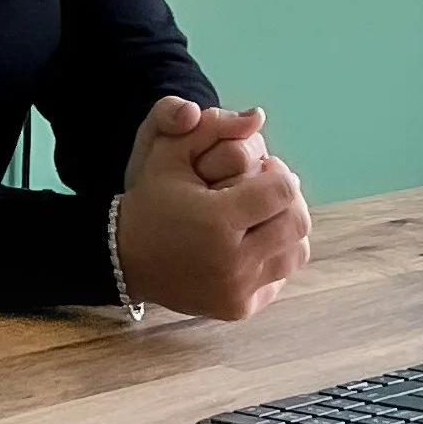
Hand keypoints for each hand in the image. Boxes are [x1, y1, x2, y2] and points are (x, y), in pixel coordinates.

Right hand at [114, 97, 310, 320]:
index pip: (283, 190)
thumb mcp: (168, 154)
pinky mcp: (239, 308)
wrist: (125, 257)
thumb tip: (258, 115)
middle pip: (297, 221)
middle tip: (265, 189)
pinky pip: (280, 277)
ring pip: (296, 251)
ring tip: (261, 215)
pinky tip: (250, 242)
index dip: (277, 172)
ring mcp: (238, 289)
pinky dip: (273, 256)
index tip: (260, 169)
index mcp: (217, 221)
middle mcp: (232, 261)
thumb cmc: (151, 201)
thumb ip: (212, 126)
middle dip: (286, 199)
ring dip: (286, 228)